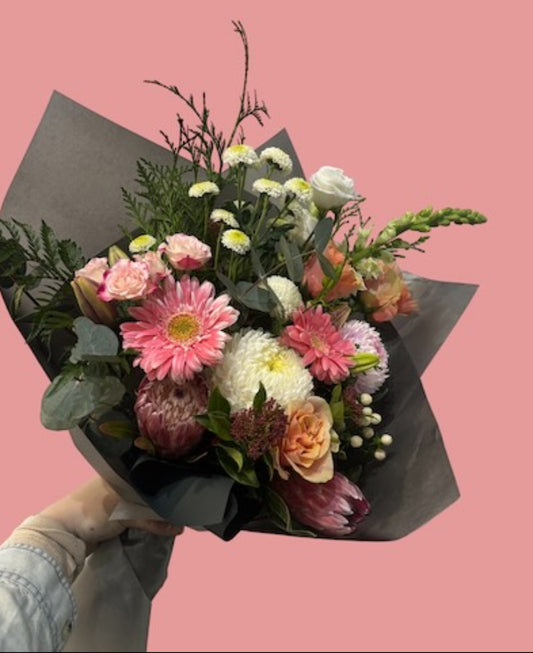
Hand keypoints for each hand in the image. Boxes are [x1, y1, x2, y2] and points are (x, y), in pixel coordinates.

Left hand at [40, 477, 181, 549]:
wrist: (63, 534)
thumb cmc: (92, 512)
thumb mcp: (125, 513)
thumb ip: (152, 520)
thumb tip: (180, 527)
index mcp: (120, 471)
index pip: (148, 471)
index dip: (165, 478)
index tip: (184, 485)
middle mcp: (119, 481)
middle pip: (147, 488)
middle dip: (162, 496)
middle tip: (184, 502)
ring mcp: (115, 498)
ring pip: (142, 502)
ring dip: (156, 510)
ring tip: (177, 513)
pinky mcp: (113, 514)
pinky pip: (136, 514)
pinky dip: (147, 518)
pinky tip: (161, 521)